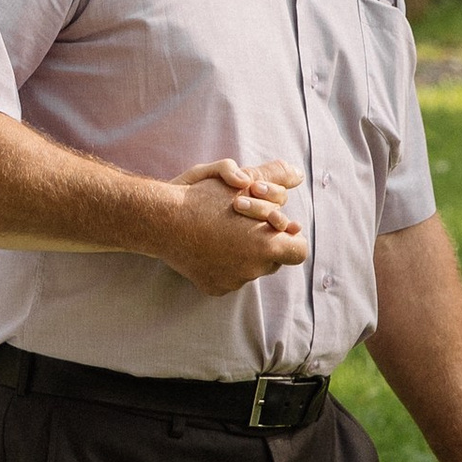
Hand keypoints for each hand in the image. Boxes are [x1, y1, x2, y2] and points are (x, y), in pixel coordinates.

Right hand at [156, 172, 308, 295]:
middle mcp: (253, 268)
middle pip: (274, 259)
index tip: (277, 227)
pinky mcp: (214, 287)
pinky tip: (210, 247)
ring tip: (224, 233)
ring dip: (245, 253)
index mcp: (267, 245)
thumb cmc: (202, 198)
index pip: (299, 250)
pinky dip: (224, 264)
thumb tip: (298, 174)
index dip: (291, 238)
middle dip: (265, 243)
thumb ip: (274, 178)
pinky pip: (230, 278)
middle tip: (246, 225)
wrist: (162, 221)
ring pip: (251, 268)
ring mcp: (233, 281)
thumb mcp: (241, 181)